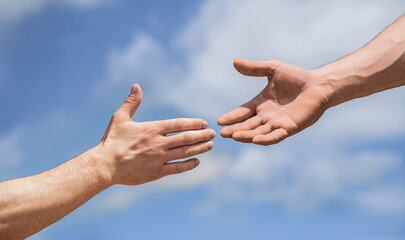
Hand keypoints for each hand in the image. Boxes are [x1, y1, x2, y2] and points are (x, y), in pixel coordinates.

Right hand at [97, 84, 215, 184]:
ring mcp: (158, 159)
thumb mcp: (120, 118)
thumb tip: (136, 86)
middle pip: (186, 138)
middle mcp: (158, 143)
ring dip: (199, 148)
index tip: (204, 122)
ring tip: (210, 145)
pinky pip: (177, 169)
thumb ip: (131, 103)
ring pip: (184, 153)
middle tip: (213, 133)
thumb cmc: (111, 141)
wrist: (104, 165)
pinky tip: (197, 161)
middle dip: (201, 135)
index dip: (193, 123)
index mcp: (152, 129)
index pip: (178, 124)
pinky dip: (188, 165)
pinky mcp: (156, 172)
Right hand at [217, 59, 331, 144]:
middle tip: (222, 133)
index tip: (219, 121)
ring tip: (234, 136)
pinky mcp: (290, 128)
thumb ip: (254, 68)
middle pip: (247, 125)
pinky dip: (266, 139)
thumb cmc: (296, 76)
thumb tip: (235, 62)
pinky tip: (256, 140)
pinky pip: (276, 136)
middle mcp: (266, 116)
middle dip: (235, 130)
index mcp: (260, 103)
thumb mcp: (272, 69)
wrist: (319, 85)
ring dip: (246, 135)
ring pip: (258, 132)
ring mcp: (277, 123)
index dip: (231, 117)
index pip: (242, 112)